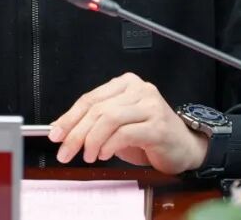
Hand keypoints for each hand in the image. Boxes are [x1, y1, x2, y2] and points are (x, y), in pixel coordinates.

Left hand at [48, 72, 208, 174]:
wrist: (184, 147)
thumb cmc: (149, 135)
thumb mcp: (117, 126)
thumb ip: (93, 123)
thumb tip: (62, 129)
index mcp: (125, 84)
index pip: (90, 98)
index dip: (69, 117)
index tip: (56, 134)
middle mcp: (139, 89)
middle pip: (97, 109)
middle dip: (76, 133)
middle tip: (65, 151)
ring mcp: (150, 105)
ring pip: (109, 119)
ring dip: (92, 140)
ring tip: (88, 155)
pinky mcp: (158, 125)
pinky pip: (125, 133)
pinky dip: (109, 145)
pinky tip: (104, 154)